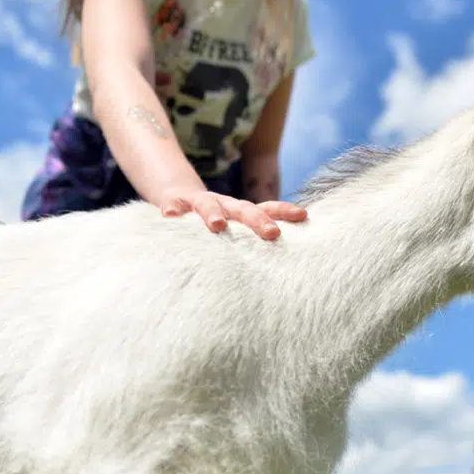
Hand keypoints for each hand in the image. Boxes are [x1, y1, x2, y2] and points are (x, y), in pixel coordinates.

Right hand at [159, 187, 306, 238]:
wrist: (179, 200)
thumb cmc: (214, 226)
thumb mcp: (235, 232)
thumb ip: (252, 246)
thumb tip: (284, 273)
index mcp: (242, 213)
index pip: (268, 209)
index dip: (284, 211)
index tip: (303, 215)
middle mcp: (225, 205)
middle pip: (244, 209)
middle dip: (258, 220)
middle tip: (272, 233)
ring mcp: (200, 202)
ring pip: (208, 204)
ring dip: (214, 213)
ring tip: (217, 225)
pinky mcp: (176, 203)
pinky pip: (174, 205)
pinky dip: (173, 209)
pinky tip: (170, 216)